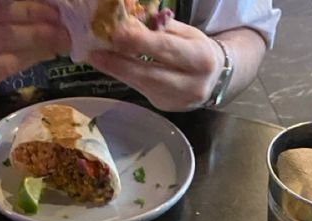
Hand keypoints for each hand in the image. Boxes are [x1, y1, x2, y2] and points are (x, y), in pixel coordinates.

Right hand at [0, 0, 70, 95]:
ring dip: (38, 39)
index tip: (52, 1)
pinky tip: (46, 53)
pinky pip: (5, 64)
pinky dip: (29, 58)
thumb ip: (10, 9)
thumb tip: (51, 9)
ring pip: (5, 40)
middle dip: (36, 15)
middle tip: (61, 19)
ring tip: (61, 37)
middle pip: (2, 12)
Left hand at [86, 19, 223, 111]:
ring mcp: (178, 101)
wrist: (215, 80)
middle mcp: (191, 84)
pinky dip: (127, 78)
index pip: (166, 49)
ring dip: (119, 72)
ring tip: (98, 59)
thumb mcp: (187, 33)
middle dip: (121, 63)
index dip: (140, 43)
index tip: (117, 35)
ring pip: (143, 85)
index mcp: (200, 58)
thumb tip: (133, 22)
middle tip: (97, 54)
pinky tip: (113, 67)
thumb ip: (162, 29)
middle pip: (151, 74)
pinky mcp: (166, 107)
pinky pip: (143, 90)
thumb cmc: (196, 50)